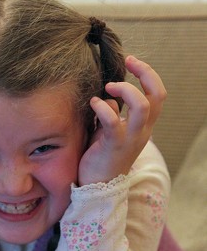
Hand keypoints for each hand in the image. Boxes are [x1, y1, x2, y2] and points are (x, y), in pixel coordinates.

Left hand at [78, 56, 166, 185]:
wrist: (97, 189)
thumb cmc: (101, 157)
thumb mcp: (110, 132)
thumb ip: (113, 113)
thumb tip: (107, 96)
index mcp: (143, 126)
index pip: (158, 95)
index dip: (148, 74)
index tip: (131, 62)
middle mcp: (142, 131)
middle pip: (157, 96)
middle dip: (146, 72)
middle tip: (128, 62)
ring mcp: (129, 139)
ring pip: (142, 106)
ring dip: (125, 89)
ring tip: (107, 87)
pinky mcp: (113, 146)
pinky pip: (113, 121)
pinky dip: (102, 107)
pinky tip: (92, 104)